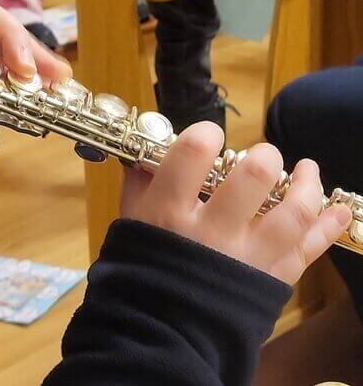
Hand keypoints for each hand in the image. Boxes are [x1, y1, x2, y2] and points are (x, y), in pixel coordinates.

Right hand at [120, 122, 351, 284]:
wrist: (160, 332)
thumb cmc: (141, 271)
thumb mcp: (130, 223)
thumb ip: (141, 183)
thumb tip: (149, 150)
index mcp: (169, 213)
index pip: (193, 153)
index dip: (205, 134)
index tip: (208, 138)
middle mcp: (212, 232)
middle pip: (254, 175)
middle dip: (263, 156)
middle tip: (260, 159)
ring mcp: (248, 257)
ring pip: (294, 210)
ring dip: (307, 185)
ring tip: (306, 170)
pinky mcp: (272, 280)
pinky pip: (310, 248)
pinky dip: (328, 226)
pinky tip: (337, 209)